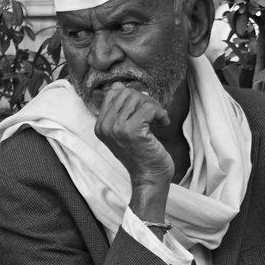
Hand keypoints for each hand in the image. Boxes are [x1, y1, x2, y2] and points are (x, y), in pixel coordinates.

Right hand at [95, 83, 174, 219]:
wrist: (149, 178)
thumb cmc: (141, 155)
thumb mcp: (125, 130)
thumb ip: (120, 110)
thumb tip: (118, 86)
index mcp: (101, 125)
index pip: (114, 92)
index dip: (133, 96)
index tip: (144, 110)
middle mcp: (105, 126)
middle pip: (127, 93)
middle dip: (146, 100)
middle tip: (156, 114)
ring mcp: (117, 128)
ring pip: (138, 99)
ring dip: (154, 107)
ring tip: (159, 119)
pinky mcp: (133, 131)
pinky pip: (149, 108)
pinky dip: (160, 113)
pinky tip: (163, 123)